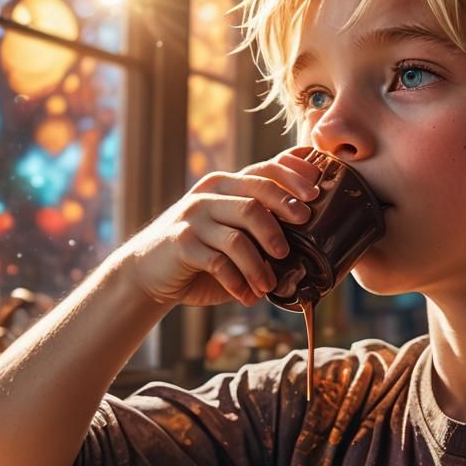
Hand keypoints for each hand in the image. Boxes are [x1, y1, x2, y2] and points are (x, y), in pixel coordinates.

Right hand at [118, 149, 321, 307]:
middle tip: (294, 245)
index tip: (315, 194)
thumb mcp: (232, 233)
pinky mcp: (181, 243)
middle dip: (282, 220)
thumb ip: (262, 226)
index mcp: (226, 185)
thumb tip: (313, 234)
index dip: (292, 178)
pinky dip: (238, 282)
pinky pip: (218, 262)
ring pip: (239, 236)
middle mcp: (209, 194)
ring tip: (269, 285)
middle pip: (255, 198)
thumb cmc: (202, 254)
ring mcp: (193, 217)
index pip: (264, 169)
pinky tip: (247, 296)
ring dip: (260, 266)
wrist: (149, 272)